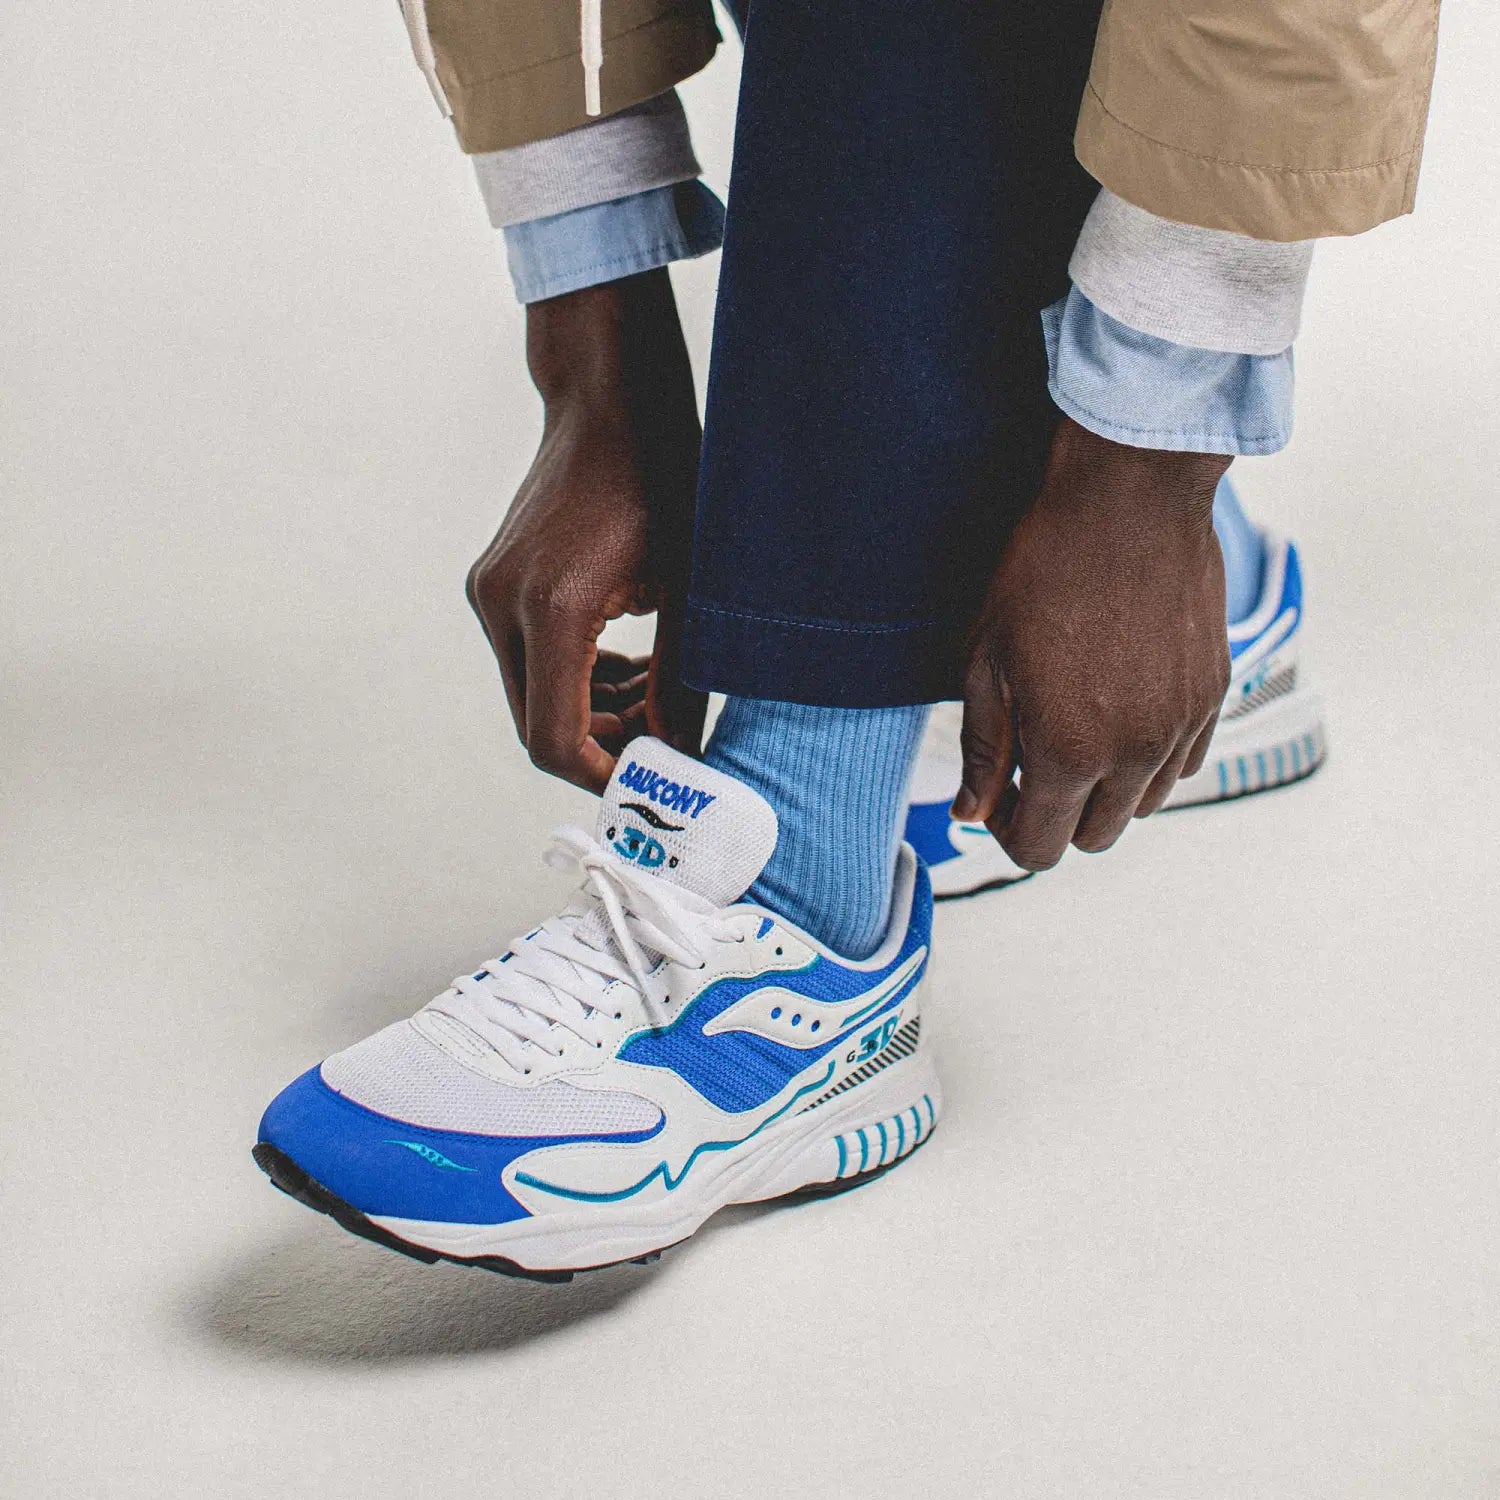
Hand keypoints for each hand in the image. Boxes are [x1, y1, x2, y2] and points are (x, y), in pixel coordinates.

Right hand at [466, 272, 705, 791]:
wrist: (610, 398)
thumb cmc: (664, 476)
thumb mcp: (690, 586)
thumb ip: (680, 680)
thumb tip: (679, 754)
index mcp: (554, 609)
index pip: (556, 739)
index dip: (605, 777)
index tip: (654, 782)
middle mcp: (503, 605)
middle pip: (538, 725)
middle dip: (604, 747)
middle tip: (666, 739)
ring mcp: (489, 593)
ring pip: (531, 697)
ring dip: (592, 714)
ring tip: (655, 693)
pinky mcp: (492, 584)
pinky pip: (527, 662)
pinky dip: (575, 680)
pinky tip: (627, 662)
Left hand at [954, 416, 1231, 869]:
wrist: (1128, 500)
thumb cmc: (1043, 571)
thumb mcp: (985, 661)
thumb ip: (982, 749)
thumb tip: (971, 814)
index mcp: (1070, 752)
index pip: (1040, 849)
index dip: (1009, 833)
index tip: (997, 799)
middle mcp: (1136, 754)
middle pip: (1096, 837)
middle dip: (1056, 817)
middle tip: (1028, 768)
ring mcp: (1183, 726)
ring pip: (1144, 804)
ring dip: (1105, 790)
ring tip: (1075, 732)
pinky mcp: (1214, 696)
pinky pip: (1184, 763)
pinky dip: (1150, 759)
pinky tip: (1120, 713)